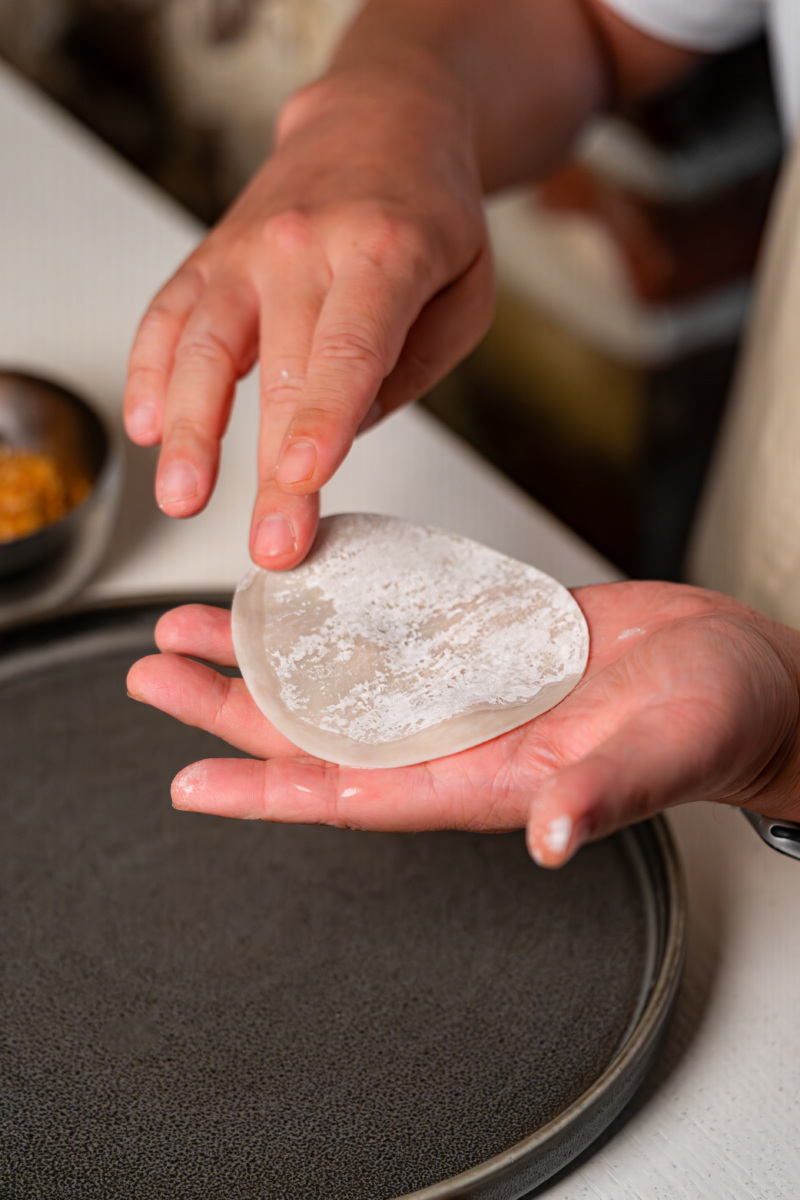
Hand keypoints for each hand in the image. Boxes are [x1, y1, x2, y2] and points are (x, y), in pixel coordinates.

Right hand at [123, 60, 492, 568]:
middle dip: (273, 471)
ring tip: (182, 497)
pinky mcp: (211, 255)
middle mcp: (306, 244)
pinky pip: (169, 315)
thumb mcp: (467, 290)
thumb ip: (415, 366)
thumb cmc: (430, 214)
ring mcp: (248, 248)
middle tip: (273, 546)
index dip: (324, 419)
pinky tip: (149, 426)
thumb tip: (349, 428)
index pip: (349, 348)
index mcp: (386, 251)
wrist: (378, 123)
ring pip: (206, 344)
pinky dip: (151, 371)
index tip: (306, 479)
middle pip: (282, 372)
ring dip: (191, 429)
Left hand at [126, 581, 799, 866]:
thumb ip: (605, 792)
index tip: (190, 782)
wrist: (741, 672)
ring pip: (342, 678)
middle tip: (156, 674)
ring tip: (198, 628)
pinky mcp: (482, 644)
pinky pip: (390, 633)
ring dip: (267, 655)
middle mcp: (457, 738)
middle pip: (320, 733)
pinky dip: (336, 614)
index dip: (268, 793)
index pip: (356, 794)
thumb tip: (551, 835)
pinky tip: (297, 594)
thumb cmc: (716, 722)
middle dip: (232, 710)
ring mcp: (464, 690)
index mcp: (487, 778)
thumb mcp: (666, 751)